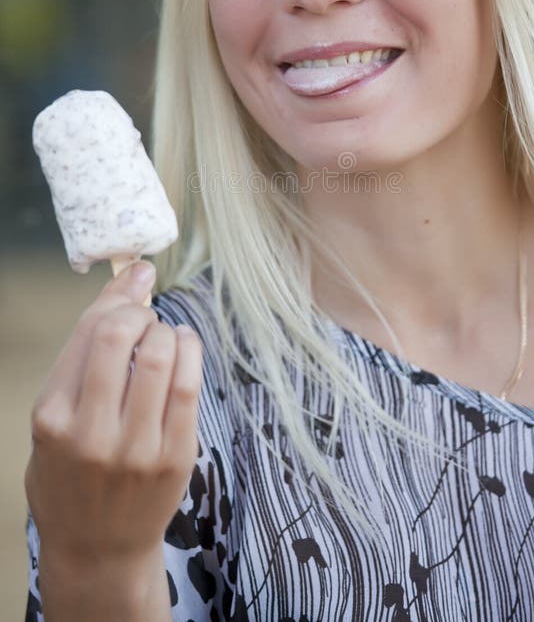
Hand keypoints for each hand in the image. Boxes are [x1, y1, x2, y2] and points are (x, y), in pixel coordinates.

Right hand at [25, 261, 202, 568]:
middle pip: (121, 337)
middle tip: (144, 317)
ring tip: (163, 336)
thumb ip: (81, 361)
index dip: (117, 295)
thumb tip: (128, 284)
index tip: (136, 274)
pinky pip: (190, 386)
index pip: (87, 333)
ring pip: (161, 356)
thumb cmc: (70, 475)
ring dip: (166, 330)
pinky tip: (184, 346)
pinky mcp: (175, 457)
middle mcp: (90, 433)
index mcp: (52, 418)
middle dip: (139, 310)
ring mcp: (136, 448)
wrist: (98, 548)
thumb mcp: (53, 421)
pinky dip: (190, 350)